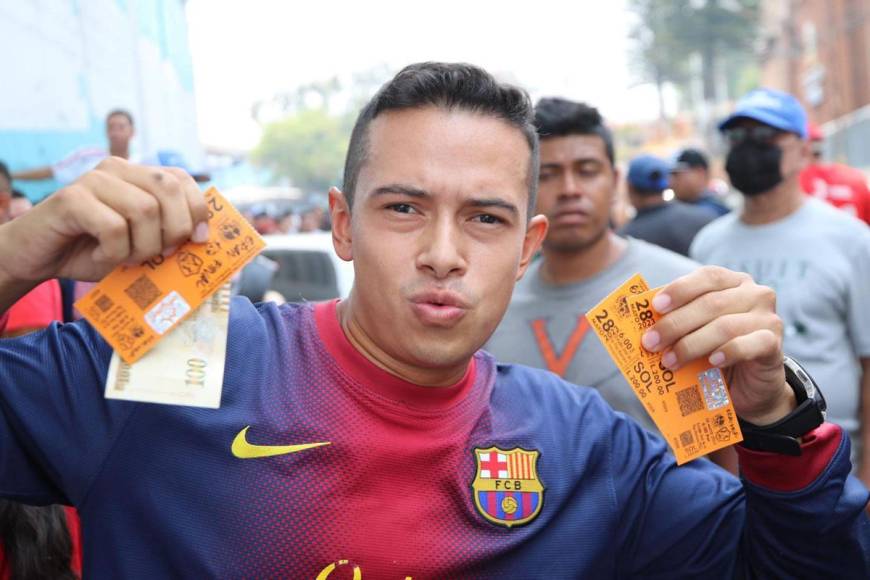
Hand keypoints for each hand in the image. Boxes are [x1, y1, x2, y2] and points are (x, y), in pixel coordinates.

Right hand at [0, 157, 208, 284]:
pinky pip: (114, 227)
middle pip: (168, 190)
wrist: (39, 257)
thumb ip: (168, 235)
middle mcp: (117, 169)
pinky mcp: (71, 198)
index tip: (198, 240)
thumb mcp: (139, 243)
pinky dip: (115, 253)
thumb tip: (203, 239)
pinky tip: (101, 256)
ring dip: (143, 247)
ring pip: (144, 210)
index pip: (181, 179)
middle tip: (160, 255)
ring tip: (126, 259)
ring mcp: (93, 180)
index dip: (197, 209)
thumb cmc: (93, 250)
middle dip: (175, 229)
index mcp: (137, 175)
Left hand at [641, 266, 793, 425]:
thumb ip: (678, 321)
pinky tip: (711, 362)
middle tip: (650, 343)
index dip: (680, 289)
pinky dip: (727, 352)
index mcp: (733, 282)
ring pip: (725, 326)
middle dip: (675, 324)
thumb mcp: (696, 331)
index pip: (707, 277)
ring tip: (669, 361)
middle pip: (711, 304)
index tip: (655, 306)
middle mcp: (755, 294)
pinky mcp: (774, 343)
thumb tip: (643, 322)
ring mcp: (768, 318)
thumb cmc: (716, 351)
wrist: (751, 385)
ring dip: (691, 344)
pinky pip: (749, 344)